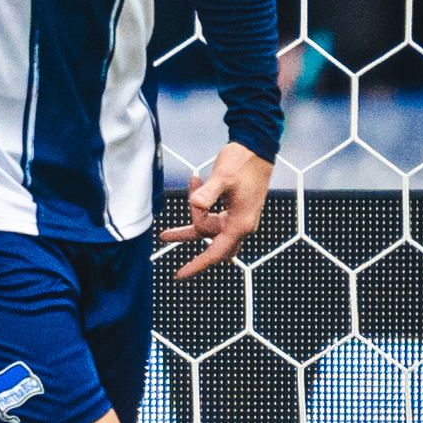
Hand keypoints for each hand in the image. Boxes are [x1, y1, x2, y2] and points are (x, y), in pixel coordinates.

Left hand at [162, 142, 274, 280]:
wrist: (257, 148)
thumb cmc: (242, 162)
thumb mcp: (222, 177)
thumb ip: (208, 193)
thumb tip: (196, 206)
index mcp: (240, 223)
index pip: (216, 253)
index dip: (197, 265)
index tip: (179, 275)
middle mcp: (241, 224)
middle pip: (210, 241)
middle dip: (188, 236)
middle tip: (166, 235)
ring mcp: (238, 217)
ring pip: (209, 228)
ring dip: (190, 221)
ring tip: (167, 225)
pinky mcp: (234, 208)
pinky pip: (212, 215)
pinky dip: (199, 205)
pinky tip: (193, 183)